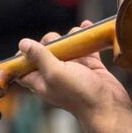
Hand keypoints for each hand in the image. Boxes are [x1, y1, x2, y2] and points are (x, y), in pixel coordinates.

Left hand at [17, 21, 131, 131]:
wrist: (109, 106)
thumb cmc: (80, 94)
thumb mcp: (55, 73)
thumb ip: (39, 57)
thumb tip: (23, 43)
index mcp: (42, 81)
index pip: (23, 69)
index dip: (22, 57)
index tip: (27, 45)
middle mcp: (56, 76)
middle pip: (46, 53)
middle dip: (50, 42)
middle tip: (57, 42)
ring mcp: (74, 71)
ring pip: (67, 48)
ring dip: (71, 37)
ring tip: (76, 33)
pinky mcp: (91, 67)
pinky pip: (86, 48)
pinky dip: (86, 38)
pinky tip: (87, 27)